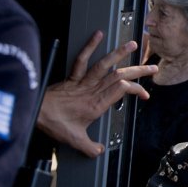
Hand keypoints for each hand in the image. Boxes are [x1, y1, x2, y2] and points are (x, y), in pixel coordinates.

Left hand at [38, 31, 157, 156]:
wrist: (35, 112)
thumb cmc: (53, 123)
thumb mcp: (75, 141)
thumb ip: (90, 148)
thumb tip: (98, 151)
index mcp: (96, 104)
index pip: (123, 91)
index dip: (137, 90)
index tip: (145, 94)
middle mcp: (92, 90)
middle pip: (119, 76)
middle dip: (138, 71)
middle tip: (153, 67)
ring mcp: (82, 82)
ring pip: (104, 65)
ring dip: (120, 53)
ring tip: (132, 44)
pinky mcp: (72, 78)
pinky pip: (82, 59)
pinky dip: (90, 46)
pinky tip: (98, 35)